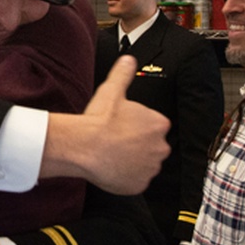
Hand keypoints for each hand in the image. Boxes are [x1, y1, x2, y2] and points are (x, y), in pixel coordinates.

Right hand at [42, 55, 170, 194]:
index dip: (136, 127)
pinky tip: (112, 168)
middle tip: (116, 142)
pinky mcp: (140, 185)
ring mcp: (150, 168)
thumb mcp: (111, 91)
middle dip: (137, 145)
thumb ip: (123, 74)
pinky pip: (136, 181)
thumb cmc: (98, 121)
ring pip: (144, 164)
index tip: (122, 127)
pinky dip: (127, 177)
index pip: (153, 126)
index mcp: (158, 124)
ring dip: (133, 162)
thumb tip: (128, 59)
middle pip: (151, 146)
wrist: (84, 147)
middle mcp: (160, 147)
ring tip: (112, 155)